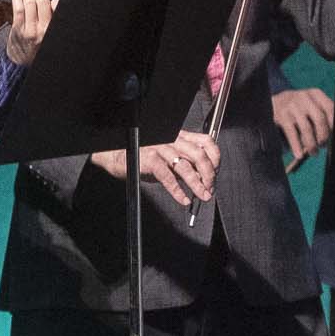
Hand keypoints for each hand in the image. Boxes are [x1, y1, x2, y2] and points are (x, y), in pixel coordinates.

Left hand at [3, 0, 54, 65]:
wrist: (22, 65)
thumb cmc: (37, 50)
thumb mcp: (51, 37)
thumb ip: (53, 20)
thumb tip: (53, 2)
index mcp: (52, 30)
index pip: (57, 5)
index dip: (52, 1)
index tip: (49, 2)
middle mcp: (43, 30)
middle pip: (43, 1)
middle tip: (36, 0)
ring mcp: (29, 29)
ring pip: (30, 2)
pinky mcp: (17, 29)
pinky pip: (17, 8)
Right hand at [90, 129, 220, 207]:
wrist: (119, 156)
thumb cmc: (144, 158)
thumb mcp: (169, 158)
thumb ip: (186, 165)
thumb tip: (203, 180)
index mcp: (180, 136)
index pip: (206, 141)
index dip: (215, 158)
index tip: (216, 172)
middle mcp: (173, 140)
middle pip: (200, 155)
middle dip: (209, 174)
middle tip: (210, 188)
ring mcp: (161, 149)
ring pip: (186, 167)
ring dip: (197, 185)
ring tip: (202, 196)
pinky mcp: (151, 160)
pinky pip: (168, 178)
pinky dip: (178, 191)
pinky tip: (183, 199)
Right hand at [271, 85, 333, 168]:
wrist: (271, 103)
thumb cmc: (298, 110)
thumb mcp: (310, 106)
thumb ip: (322, 118)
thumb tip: (331, 138)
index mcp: (315, 94)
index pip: (330, 109)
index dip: (333, 125)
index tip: (333, 137)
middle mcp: (304, 97)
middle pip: (320, 119)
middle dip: (323, 136)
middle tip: (323, 146)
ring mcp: (292, 105)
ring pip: (306, 128)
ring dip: (312, 144)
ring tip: (314, 152)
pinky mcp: (281, 115)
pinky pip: (292, 133)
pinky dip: (296, 146)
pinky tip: (299, 155)